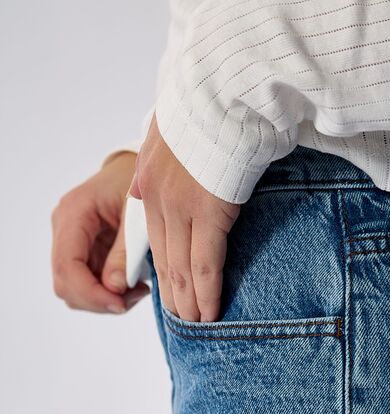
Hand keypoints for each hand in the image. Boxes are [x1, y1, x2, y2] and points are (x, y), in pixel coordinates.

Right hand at [51, 151, 149, 314]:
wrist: (133, 172)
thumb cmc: (136, 186)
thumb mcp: (138, 216)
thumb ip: (126, 252)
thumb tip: (115, 288)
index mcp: (74, 214)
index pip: (68, 265)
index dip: (91, 292)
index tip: (120, 304)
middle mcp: (64, 228)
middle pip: (65, 283)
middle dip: (98, 300)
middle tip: (134, 298)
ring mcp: (69, 242)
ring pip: (74, 290)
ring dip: (104, 300)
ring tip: (137, 290)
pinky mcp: (81, 253)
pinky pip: (86, 285)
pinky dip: (107, 294)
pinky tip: (131, 286)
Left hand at [128, 113, 241, 322]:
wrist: (226, 89)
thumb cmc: (212, 105)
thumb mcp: (170, 131)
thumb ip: (156, 163)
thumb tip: (139, 191)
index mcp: (149, 179)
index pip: (153, 235)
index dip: (163, 268)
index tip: (172, 290)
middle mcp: (158, 197)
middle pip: (163, 258)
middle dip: (173, 294)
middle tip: (183, 320)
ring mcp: (182, 207)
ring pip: (180, 268)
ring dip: (189, 301)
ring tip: (197, 325)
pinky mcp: (209, 213)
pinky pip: (205, 265)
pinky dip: (207, 293)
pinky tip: (210, 313)